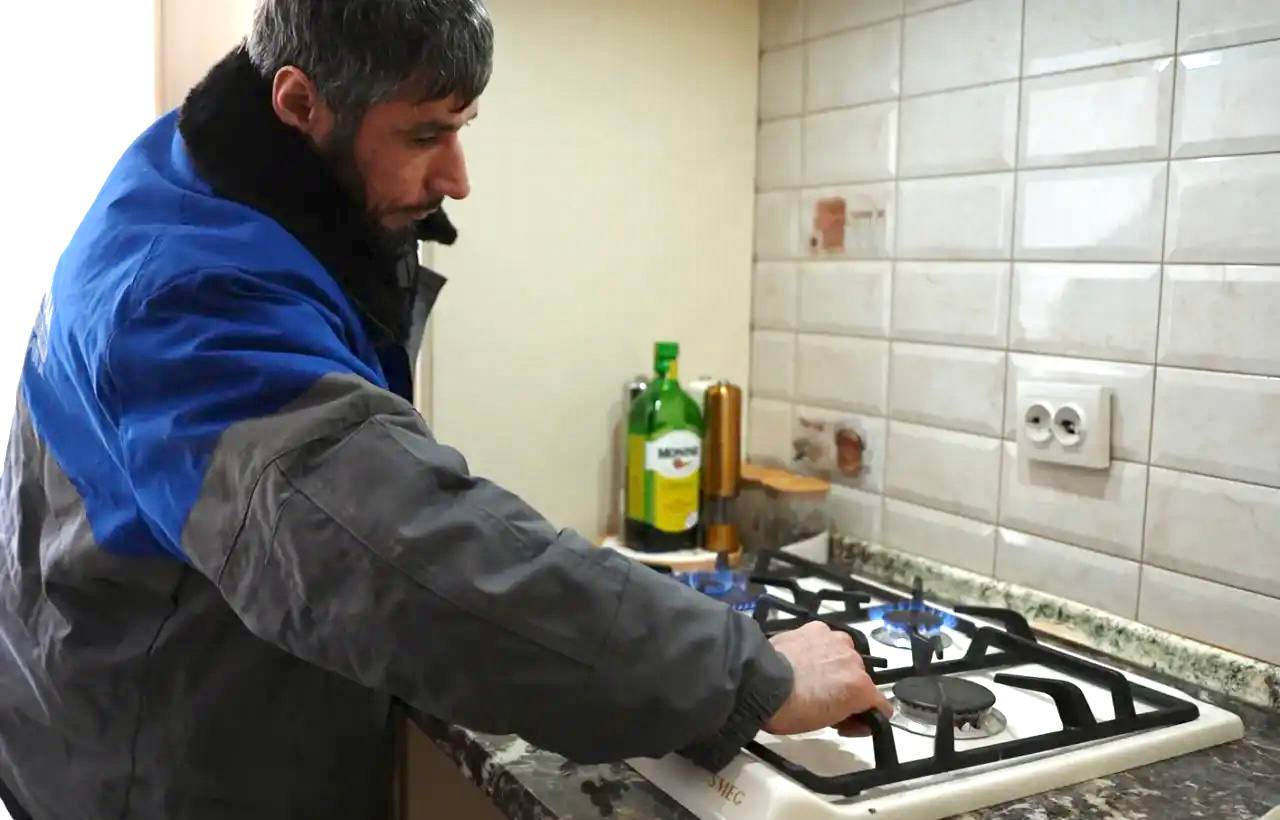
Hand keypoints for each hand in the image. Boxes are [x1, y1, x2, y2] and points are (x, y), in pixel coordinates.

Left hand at [763, 621, 891, 735]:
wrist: (761, 682)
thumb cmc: (791, 709)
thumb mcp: (827, 722)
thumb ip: (849, 714)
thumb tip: (854, 713)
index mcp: (861, 688)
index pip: (881, 704)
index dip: (866, 715)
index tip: (849, 720)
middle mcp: (854, 660)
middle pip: (860, 677)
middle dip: (847, 687)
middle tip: (824, 699)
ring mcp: (836, 641)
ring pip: (844, 655)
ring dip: (835, 665)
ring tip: (811, 675)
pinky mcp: (817, 628)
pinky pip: (826, 640)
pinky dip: (819, 648)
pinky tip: (802, 657)